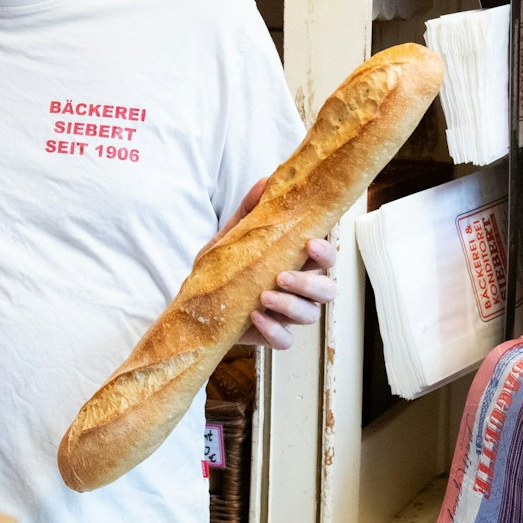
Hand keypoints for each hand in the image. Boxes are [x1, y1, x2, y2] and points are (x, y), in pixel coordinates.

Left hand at [211, 177, 339, 349]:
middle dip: (310, 284)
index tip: (309, 245)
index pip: (325, 258)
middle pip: (327, 291)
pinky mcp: (272, 335)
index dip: (325, 253)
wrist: (195, 301)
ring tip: (264, 296)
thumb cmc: (222, 266)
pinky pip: (286, 341)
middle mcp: (299, 290)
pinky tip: (255, 317)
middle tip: (282, 276)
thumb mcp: (231, 237)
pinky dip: (274, 331)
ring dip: (290, 306)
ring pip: (310, 315)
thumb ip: (249, 212)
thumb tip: (265, 181)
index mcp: (295, 262)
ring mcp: (287, 315)